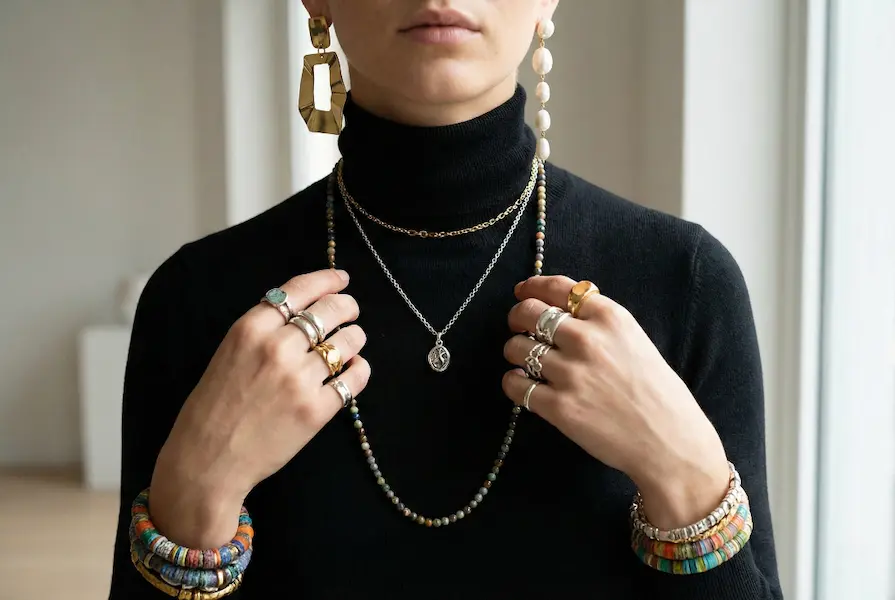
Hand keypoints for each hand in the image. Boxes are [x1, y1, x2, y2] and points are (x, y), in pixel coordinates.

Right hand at [150, 269, 369, 547]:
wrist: (208, 460)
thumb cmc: (214, 407)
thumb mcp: (229, 352)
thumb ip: (264, 328)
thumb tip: (308, 308)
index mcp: (250, 328)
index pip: (300, 289)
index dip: (327, 280)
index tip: (342, 279)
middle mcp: (277, 347)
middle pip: (330, 310)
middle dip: (347, 306)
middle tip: (351, 311)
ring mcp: (299, 379)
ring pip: (348, 341)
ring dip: (355, 338)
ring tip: (351, 344)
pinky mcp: (317, 409)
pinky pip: (355, 377)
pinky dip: (359, 369)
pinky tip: (352, 370)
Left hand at [502, 275, 729, 528]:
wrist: (671, 442)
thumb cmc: (658, 393)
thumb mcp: (635, 341)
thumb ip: (600, 323)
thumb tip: (560, 310)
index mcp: (609, 317)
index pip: (558, 287)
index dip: (532, 287)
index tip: (522, 291)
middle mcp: (587, 339)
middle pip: (528, 312)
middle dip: (516, 317)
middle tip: (518, 328)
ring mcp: (571, 373)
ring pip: (515, 347)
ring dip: (514, 352)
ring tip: (524, 362)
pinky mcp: (559, 406)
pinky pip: (515, 384)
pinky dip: (513, 383)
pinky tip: (522, 385)